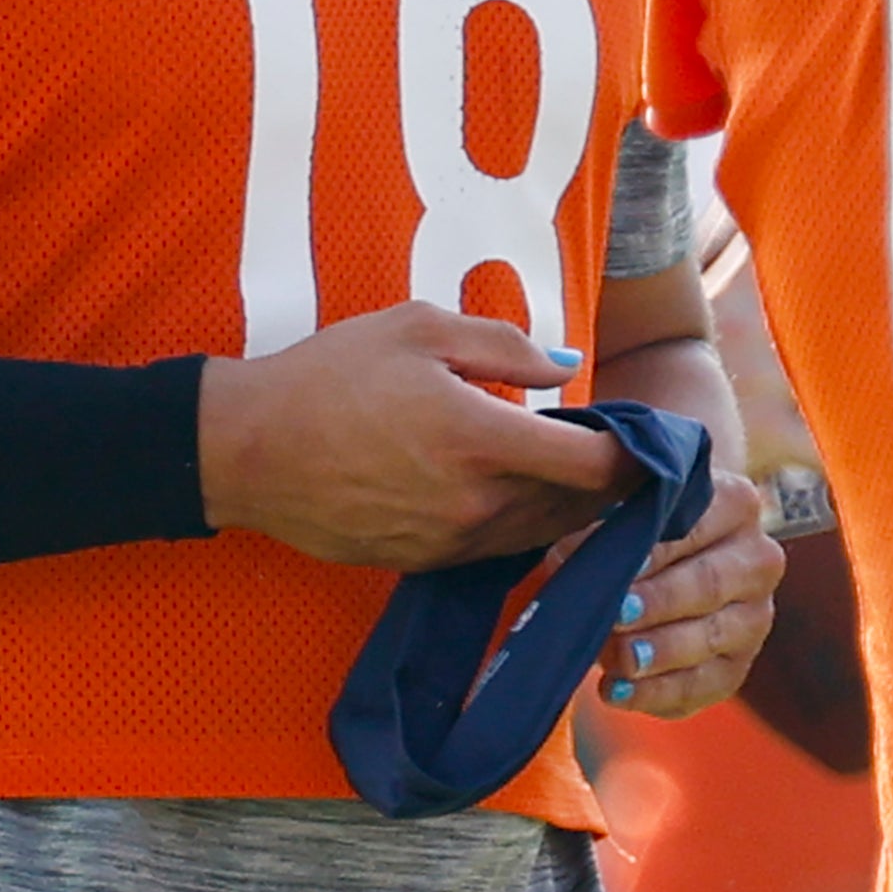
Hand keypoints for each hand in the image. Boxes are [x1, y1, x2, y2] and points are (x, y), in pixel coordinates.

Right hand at [198, 304, 637, 571]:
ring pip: (538, 533)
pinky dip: (520, 524)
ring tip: (576, 472)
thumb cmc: (330, 376)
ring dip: (566, 507)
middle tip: (621, 452)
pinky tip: (514, 494)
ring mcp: (447, 541)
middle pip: (575, 507)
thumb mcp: (418, 329)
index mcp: (481, 439)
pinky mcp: (421, 562)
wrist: (247, 449)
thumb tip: (567, 369)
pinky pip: (494, 548)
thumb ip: (504, 344)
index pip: (593, 467)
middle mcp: (475, 503)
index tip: (644, 437)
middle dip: (607, 482)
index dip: (631, 456)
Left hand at [593, 468, 782, 719]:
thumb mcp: (623, 507)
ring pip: (711, 638)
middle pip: (709, 584)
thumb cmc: (639, 525)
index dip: (654, 550)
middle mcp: (757, 561)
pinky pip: (702, 686)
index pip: (697, 525)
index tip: (616, 568)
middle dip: (658, 603)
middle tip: (614, 616)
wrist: (671, 560)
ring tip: (614, 659)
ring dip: (658, 652)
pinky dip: (655, 693)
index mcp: (735, 504)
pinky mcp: (736, 666)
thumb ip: (603, 523)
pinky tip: (615, 692)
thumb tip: (566, 558)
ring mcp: (753, 618)